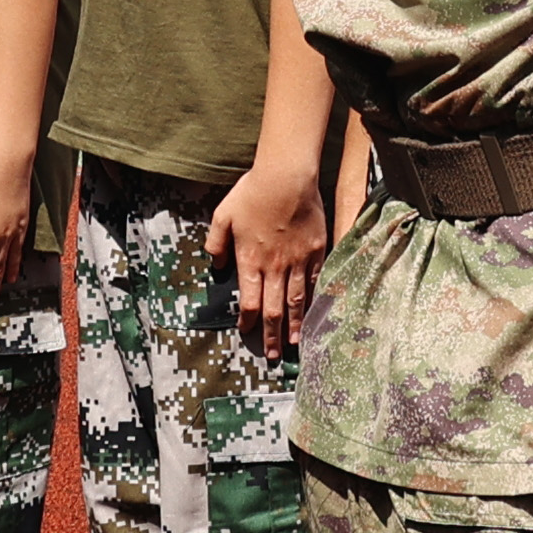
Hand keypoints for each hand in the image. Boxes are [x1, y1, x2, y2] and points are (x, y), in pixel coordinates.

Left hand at [202, 159, 329, 351]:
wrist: (286, 177)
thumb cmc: (252, 193)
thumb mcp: (223, 216)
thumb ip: (216, 243)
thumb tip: (216, 264)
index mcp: (250, 261)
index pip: (250, 301)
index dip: (249, 321)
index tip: (247, 331)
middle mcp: (275, 266)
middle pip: (274, 309)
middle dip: (272, 335)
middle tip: (272, 355)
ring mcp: (298, 260)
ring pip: (296, 300)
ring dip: (294, 325)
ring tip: (294, 344)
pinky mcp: (317, 250)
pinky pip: (316, 281)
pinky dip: (314, 300)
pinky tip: (314, 313)